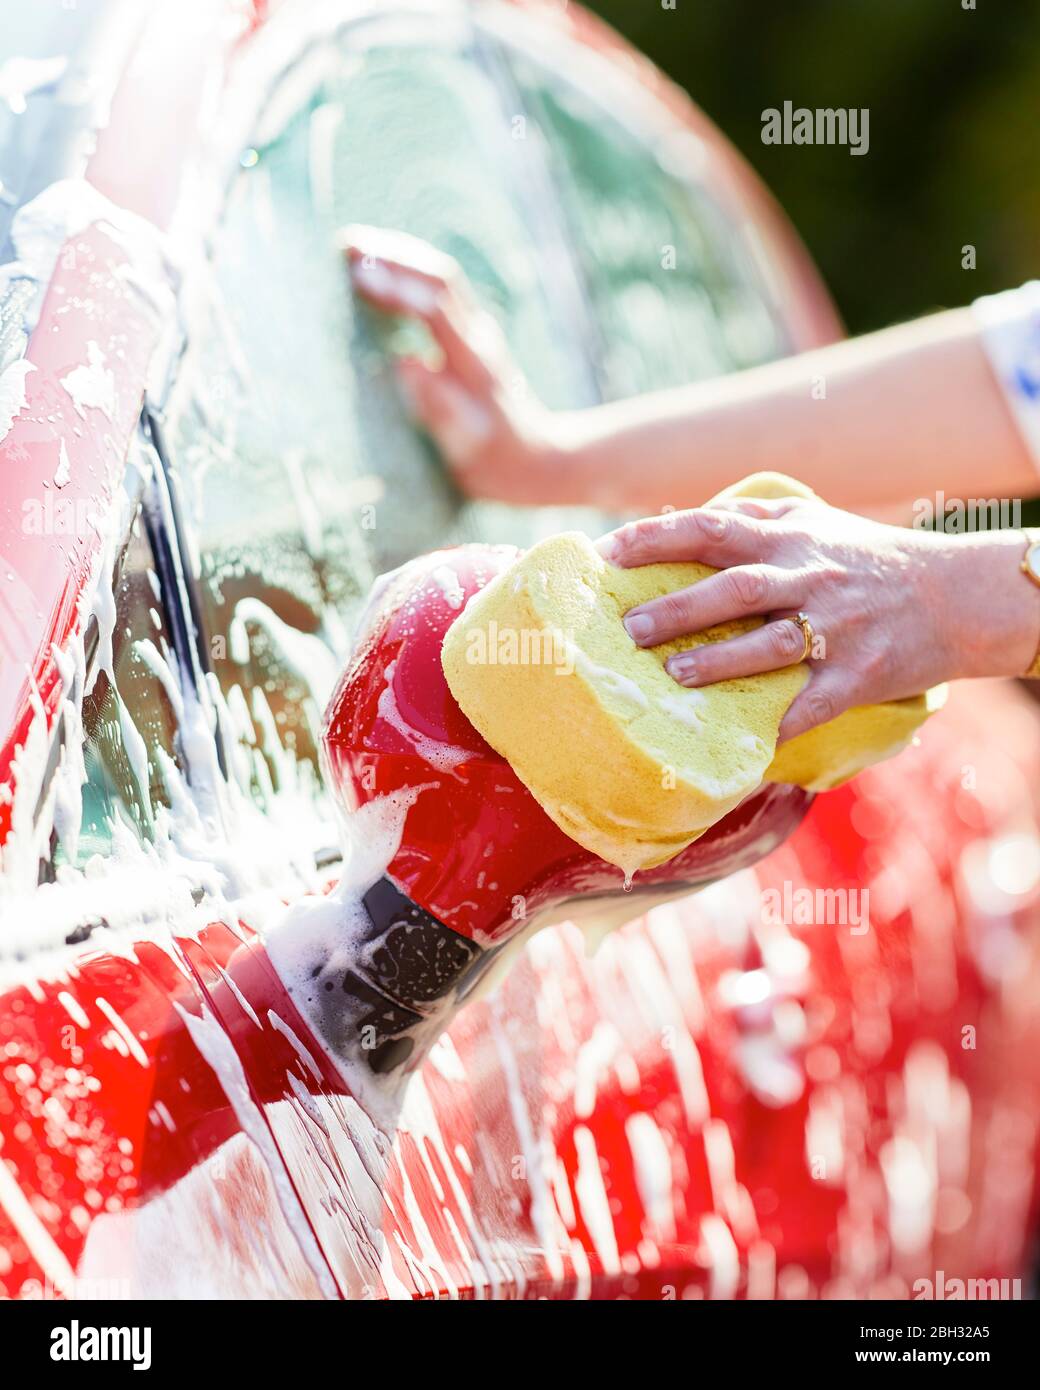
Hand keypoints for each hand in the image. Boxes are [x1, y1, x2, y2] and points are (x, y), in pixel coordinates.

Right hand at [340, 224, 564, 504]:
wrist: (541, 463)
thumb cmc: (499, 464)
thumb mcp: (468, 446)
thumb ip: (439, 406)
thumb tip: (403, 361)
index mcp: (474, 363)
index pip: (434, 308)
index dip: (396, 288)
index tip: (355, 277)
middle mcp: (478, 339)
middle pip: (440, 278)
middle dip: (393, 257)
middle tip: (344, 245)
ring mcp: (478, 334)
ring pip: (441, 279)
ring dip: (400, 257)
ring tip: (355, 247)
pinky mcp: (472, 338)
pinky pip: (439, 291)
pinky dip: (408, 274)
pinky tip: (382, 272)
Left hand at [598, 495, 1039, 740]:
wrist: (957, 595)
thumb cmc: (868, 560)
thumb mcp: (814, 526)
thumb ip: (753, 525)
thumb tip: (677, 528)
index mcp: (790, 538)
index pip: (713, 528)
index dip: (657, 537)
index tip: (608, 552)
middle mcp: (810, 578)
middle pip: (736, 588)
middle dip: (679, 608)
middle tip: (628, 628)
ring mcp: (836, 629)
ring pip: (771, 644)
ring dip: (719, 660)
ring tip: (675, 674)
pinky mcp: (858, 676)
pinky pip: (811, 705)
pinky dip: (774, 727)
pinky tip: (738, 748)